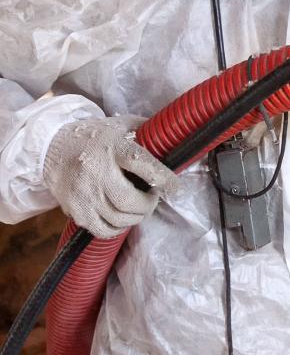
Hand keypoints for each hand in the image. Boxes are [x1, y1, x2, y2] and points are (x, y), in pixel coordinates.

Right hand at [43, 117, 179, 238]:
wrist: (50, 147)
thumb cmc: (93, 137)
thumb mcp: (119, 125)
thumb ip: (146, 129)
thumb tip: (174, 137)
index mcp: (113, 147)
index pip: (144, 165)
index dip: (164, 179)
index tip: (175, 187)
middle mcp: (96, 171)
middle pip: (129, 202)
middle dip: (149, 205)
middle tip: (152, 198)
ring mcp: (82, 193)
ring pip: (117, 219)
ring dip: (136, 217)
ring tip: (139, 207)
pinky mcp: (73, 209)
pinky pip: (102, 229)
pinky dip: (118, 228)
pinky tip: (122, 217)